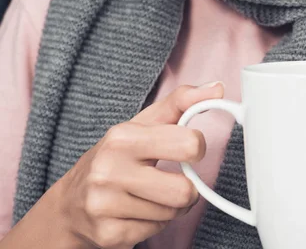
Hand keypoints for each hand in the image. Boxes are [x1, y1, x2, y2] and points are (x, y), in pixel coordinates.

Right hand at [54, 83, 223, 248]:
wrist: (70, 203)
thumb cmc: (118, 156)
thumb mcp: (144, 124)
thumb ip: (182, 103)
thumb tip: (218, 88)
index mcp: (123, 137)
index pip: (189, 144)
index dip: (196, 149)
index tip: (186, 150)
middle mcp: (110, 170)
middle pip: (184, 191)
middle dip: (187, 189)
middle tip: (173, 181)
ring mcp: (105, 204)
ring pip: (172, 213)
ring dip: (170, 207)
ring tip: (151, 195)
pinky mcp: (107, 234)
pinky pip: (156, 231)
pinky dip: (154, 223)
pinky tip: (136, 211)